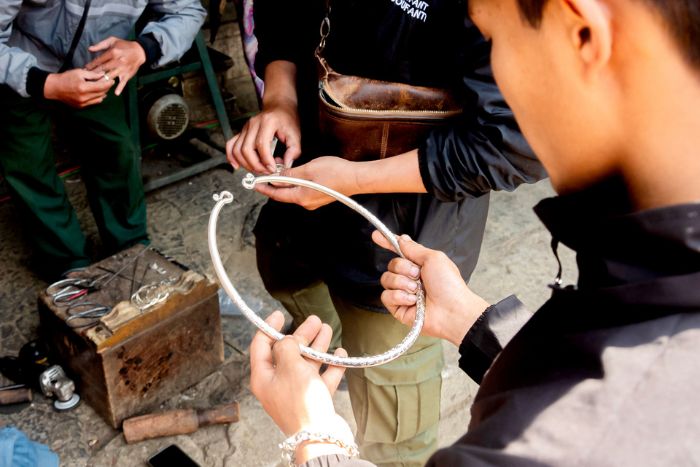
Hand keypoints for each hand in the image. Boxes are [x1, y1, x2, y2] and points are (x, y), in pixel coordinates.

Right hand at [43, 69, 113, 107]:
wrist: (54, 88)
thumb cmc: (66, 78)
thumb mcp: (79, 72)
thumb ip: (92, 74)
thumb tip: (103, 75)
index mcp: (83, 87)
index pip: (101, 86)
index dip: (108, 83)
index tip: (112, 80)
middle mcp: (84, 97)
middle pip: (102, 93)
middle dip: (106, 87)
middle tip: (108, 82)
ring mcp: (82, 103)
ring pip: (99, 99)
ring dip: (103, 93)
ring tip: (103, 87)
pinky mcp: (81, 107)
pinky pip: (93, 103)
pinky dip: (97, 98)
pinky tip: (97, 93)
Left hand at [85, 37, 145, 95]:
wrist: (139, 51)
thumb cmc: (124, 45)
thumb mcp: (112, 41)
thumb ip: (100, 45)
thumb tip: (90, 49)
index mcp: (112, 52)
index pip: (99, 60)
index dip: (91, 65)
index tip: (84, 69)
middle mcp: (117, 61)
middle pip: (103, 69)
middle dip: (94, 74)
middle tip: (86, 78)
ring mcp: (123, 69)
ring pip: (111, 76)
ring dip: (103, 81)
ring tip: (95, 86)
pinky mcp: (128, 74)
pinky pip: (123, 82)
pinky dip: (120, 88)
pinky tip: (116, 93)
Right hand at [226, 98, 300, 173]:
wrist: (279, 107)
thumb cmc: (287, 120)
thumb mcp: (295, 134)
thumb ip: (293, 151)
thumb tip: (286, 165)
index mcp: (267, 122)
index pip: (261, 144)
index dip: (266, 160)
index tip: (272, 169)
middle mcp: (253, 124)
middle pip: (246, 149)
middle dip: (256, 165)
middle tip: (266, 171)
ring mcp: (245, 128)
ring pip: (237, 150)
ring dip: (246, 164)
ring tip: (258, 169)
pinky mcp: (241, 132)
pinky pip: (231, 145)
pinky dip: (231, 157)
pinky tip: (237, 166)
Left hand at [250, 311, 353, 462]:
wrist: (320, 436)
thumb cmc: (301, 401)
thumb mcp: (290, 366)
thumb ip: (288, 347)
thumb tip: (288, 340)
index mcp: (263, 377)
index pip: (261, 346)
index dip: (269, 328)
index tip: (279, 314)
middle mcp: (278, 384)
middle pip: (288, 353)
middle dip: (302, 335)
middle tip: (315, 320)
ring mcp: (297, 393)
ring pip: (306, 364)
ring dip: (317, 346)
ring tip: (327, 329)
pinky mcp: (314, 401)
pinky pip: (322, 378)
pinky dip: (330, 365)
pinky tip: (340, 353)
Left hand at [254, 156, 360, 209]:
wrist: (355, 178)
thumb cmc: (335, 172)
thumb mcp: (309, 169)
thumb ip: (291, 174)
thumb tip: (277, 177)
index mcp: (301, 197)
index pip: (277, 194)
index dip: (265, 187)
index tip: (255, 183)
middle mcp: (306, 202)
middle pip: (284, 194)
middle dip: (273, 184)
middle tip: (265, 173)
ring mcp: (313, 201)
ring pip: (293, 192)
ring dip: (285, 182)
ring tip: (279, 170)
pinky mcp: (319, 197)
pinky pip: (302, 191)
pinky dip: (294, 184)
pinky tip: (295, 174)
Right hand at [372, 232, 489, 345]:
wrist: (452, 310)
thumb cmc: (449, 285)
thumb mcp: (433, 258)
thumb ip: (413, 248)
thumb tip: (402, 239)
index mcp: (419, 265)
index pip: (399, 251)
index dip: (387, 243)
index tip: (376, 235)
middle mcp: (410, 278)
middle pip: (391, 265)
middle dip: (404, 268)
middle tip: (418, 275)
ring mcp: (403, 293)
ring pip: (386, 279)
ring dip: (402, 283)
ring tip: (417, 290)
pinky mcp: (398, 307)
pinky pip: (386, 296)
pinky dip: (399, 296)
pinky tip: (412, 301)